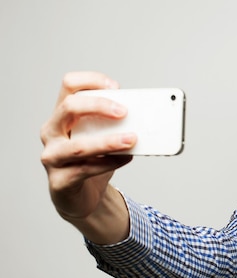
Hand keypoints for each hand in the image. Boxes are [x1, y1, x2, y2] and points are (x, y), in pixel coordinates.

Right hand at [40, 72, 135, 242]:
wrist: (81, 197)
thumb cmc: (91, 161)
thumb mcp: (101, 137)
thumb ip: (114, 125)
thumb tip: (144, 116)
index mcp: (62, 116)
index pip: (69, 85)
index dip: (91, 80)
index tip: (115, 86)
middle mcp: (52, 132)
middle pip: (69, 107)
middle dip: (99, 106)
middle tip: (124, 112)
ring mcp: (52, 157)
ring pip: (78, 145)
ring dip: (108, 141)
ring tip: (131, 139)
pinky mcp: (60, 181)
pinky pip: (86, 170)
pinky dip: (110, 163)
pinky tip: (126, 159)